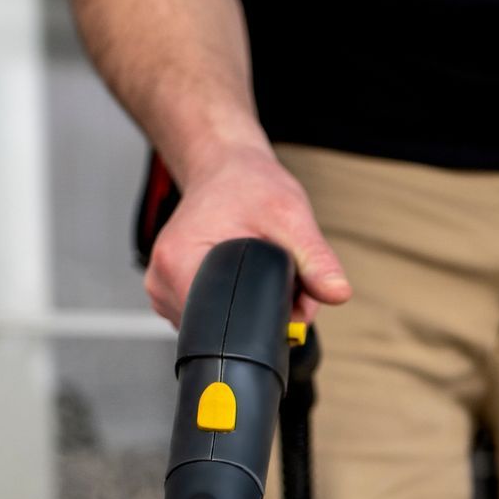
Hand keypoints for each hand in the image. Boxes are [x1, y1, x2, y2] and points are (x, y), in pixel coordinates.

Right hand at [143, 143, 351, 324]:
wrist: (225, 170)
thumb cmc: (249, 186)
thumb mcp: (290, 217)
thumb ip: (315, 260)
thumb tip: (336, 293)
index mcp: (178, 263)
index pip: (225, 324)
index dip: (269, 319)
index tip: (288, 293)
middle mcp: (163, 281)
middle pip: (225, 327)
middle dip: (266, 312)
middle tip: (282, 273)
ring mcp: (164, 290)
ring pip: (221, 325)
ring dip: (253, 308)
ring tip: (261, 267)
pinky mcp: (174, 293)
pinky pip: (214, 315)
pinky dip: (239, 303)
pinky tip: (245, 275)